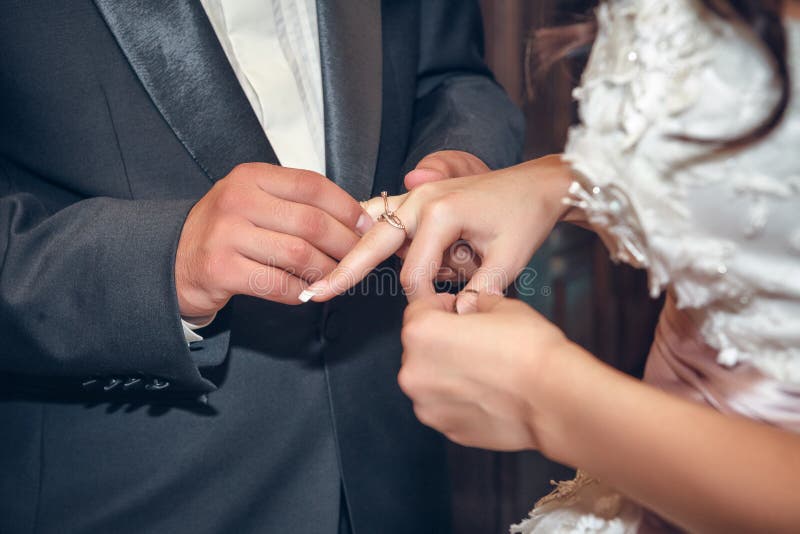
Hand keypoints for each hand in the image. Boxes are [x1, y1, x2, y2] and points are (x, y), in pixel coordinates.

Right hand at [175, 163, 371, 319]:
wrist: (174, 258)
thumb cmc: (226, 230)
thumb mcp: (254, 201)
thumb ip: (295, 204)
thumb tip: (355, 217)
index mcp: (252, 177)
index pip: (312, 186)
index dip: (346, 208)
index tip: (365, 225)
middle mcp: (237, 200)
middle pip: (311, 223)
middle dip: (345, 244)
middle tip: (359, 258)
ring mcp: (226, 235)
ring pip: (299, 255)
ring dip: (327, 271)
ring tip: (337, 277)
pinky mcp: (221, 269)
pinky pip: (278, 283)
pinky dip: (301, 291)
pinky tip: (308, 292)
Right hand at [303, 155, 573, 310]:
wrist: (537, 184)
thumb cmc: (524, 217)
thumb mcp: (509, 260)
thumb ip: (478, 293)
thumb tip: (453, 318)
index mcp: (441, 213)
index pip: (414, 272)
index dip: (420, 300)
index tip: (436, 315)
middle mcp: (420, 199)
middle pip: (372, 241)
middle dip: (344, 269)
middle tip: (316, 293)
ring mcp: (416, 195)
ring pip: (372, 226)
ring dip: (354, 250)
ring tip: (324, 275)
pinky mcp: (417, 198)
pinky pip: (382, 216)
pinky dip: (366, 231)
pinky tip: (346, 243)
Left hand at [399, 292, 575, 450]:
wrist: (554, 397)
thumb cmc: (529, 349)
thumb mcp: (502, 306)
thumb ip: (477, 302)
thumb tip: (472, 302)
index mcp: (421, 333)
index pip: (418, 311)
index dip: (441, 306)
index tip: (459, 310)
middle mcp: (414, 371)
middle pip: (420, 349)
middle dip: (442, 342)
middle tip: (475, 341)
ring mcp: (428, 405)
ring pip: (430, 381)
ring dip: (448, 372)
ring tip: (485, 369)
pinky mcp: (447, 429)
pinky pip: (445, 406)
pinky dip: (459, 399)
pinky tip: (488, 392)